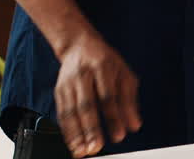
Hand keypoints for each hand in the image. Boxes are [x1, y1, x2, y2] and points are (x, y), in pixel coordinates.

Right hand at [54, 31, 141, 156]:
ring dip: (76, 134)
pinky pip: (62, 113)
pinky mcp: (59, 91)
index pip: (108, 96)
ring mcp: (68, 83)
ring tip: (82, 151)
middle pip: (87, 105)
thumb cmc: (106, 62)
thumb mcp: (124, 74)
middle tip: (96, 147)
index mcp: (103, 67)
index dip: (113, 117)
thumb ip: (129, 100)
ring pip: (71, 111)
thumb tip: (134, 125)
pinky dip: (67, 130)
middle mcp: (83, 74)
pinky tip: (72, 143)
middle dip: (91, 128)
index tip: (119, 136)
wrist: (78, 45)